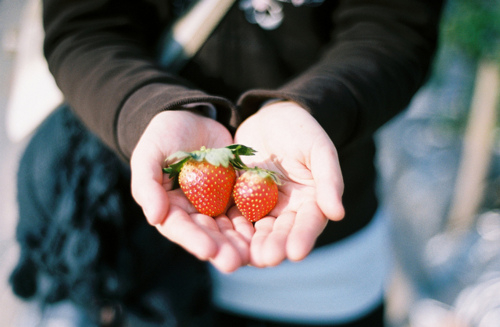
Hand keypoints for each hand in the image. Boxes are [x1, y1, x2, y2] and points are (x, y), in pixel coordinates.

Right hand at [130, 110, 251, 271]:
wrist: (194, 117)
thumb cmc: (165, 135)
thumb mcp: (149, 154)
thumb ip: (147, 184)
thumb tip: (154, 218)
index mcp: (170, 207)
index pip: (180, 228)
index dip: (193, 239)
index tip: (208, 251)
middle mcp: (194, 212)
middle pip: (207, 234)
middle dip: (221, 249)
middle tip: (235, 261)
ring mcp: (216, 204)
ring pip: (230, 228)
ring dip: (240, 243)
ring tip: (253, 255)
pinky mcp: (236, 194)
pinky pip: (247, 210)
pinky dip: (256, 222)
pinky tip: (267, 232)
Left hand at [231, 101, 344, 266]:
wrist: (270, 115)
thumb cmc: (300, 129)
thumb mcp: (319, 149)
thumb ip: (329, 180)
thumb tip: (338, 214)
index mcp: (311, 200)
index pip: (308, 223)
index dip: (302, 238)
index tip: (295, 253)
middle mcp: (287, 208)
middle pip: (280, 231)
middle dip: (273, 246)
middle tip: (265, 259)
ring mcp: (262, 205)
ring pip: (256, 229)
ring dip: (250, 243)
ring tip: (243, 256)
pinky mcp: (240, 198)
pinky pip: (234, 214)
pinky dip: (229, 226)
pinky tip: (222, 236)